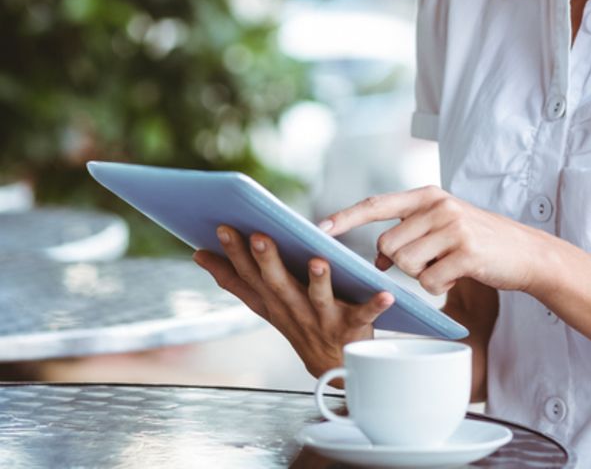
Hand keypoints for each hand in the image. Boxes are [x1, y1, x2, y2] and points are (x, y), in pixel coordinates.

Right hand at [193, 225, 393, 376]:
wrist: (334, 367)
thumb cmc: (298, 322)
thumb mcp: (264, 303)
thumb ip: (234, 279)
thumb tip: (198, 254)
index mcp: (273, 302)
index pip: (250, 276)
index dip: (235, 254)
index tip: (224, 228)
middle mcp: (294, 311)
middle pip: (279, 286)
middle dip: (269, 262)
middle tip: (262, 237)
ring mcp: (323, 320)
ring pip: (319, 300)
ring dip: (319, 281)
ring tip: (320, 260)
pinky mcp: (353, 327)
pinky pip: (365, 315)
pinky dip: (375, 305)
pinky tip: (386, 293)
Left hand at [323, 186, 546, 295]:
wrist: (526, 252)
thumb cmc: (478, 241)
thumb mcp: (442, 226)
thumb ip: (409, 232)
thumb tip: (376, 256)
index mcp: (429, 195)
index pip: (377, 204)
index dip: (346, 217)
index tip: (318, 229)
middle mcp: (439, 206)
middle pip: (387, 245)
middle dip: (400, 263)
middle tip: (429, 260)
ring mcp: (453, 227)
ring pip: (406, 265)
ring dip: (421, 276)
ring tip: (446, 266)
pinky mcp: (466, 252)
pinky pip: (429, 283)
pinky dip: (439, 288)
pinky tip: (458, 277)